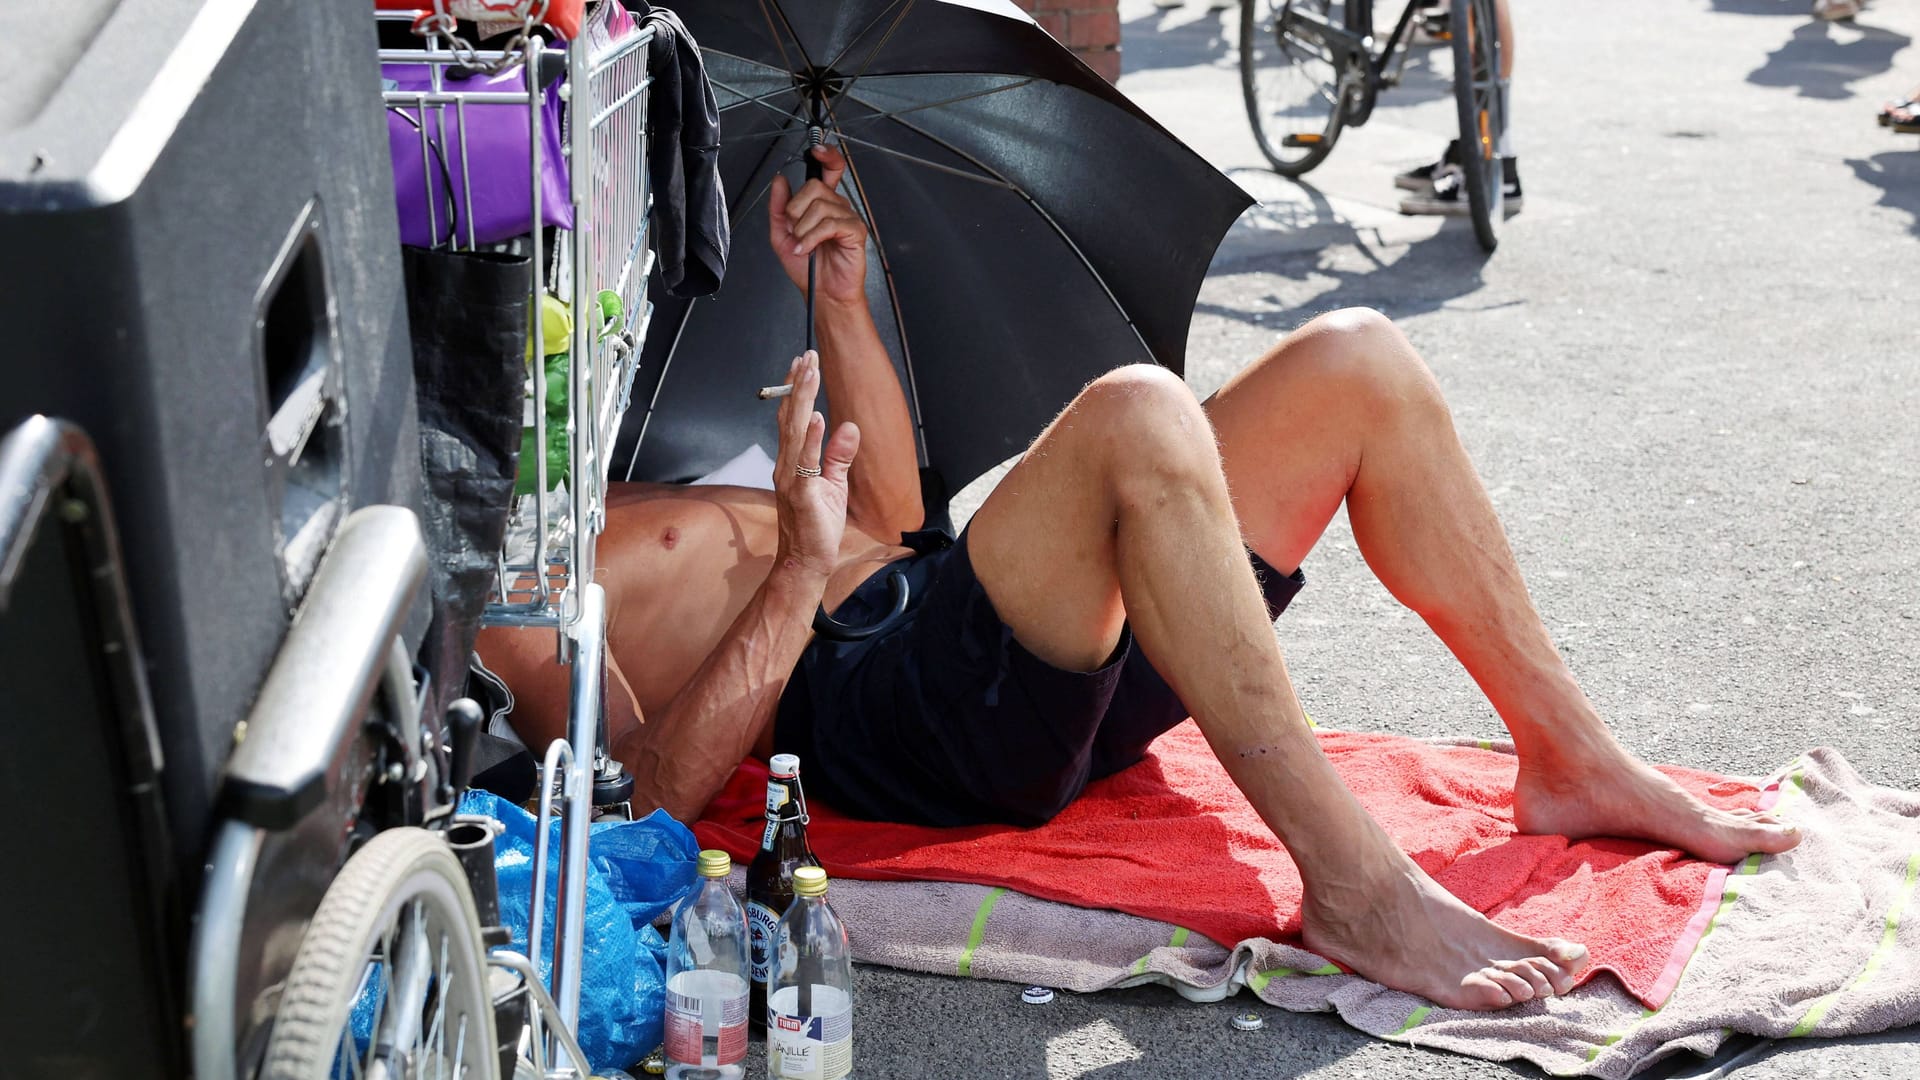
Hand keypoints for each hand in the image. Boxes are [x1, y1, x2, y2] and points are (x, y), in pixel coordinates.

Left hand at [768, 145, 867, 306]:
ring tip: (803, 245)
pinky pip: (830, 223)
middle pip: (814, 187)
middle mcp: (837, 206)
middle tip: (796, 230)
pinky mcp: (855, 231)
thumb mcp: (781, 235)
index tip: (816, 149)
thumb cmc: (808, 269)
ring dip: (803, 229)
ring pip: (820, 206)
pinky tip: (808, 248)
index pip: (829, 169)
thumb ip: (779, 207)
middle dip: (796, 210)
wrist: (822, 294)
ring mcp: (848, 217)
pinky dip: (813, 237)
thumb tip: (780, 180)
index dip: (826, 155)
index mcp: (822, 203)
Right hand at [773, 350, 860, 586]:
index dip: (798, 390)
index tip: (804, 363)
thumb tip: (847, 426)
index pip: (793, 419)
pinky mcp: (803, 495)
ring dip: (803, 400)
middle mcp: (786, 466)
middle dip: (799, 384)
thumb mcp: (834, 486)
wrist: (806, 562)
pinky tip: (818, 418)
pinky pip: (806, 463)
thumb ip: (839, 456)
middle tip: (807, 355)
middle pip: (791, 418)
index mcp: (792, 463)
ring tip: (809, 372)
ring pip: (795, 432)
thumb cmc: (816, 527)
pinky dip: (811, 440)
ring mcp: (791, 480)